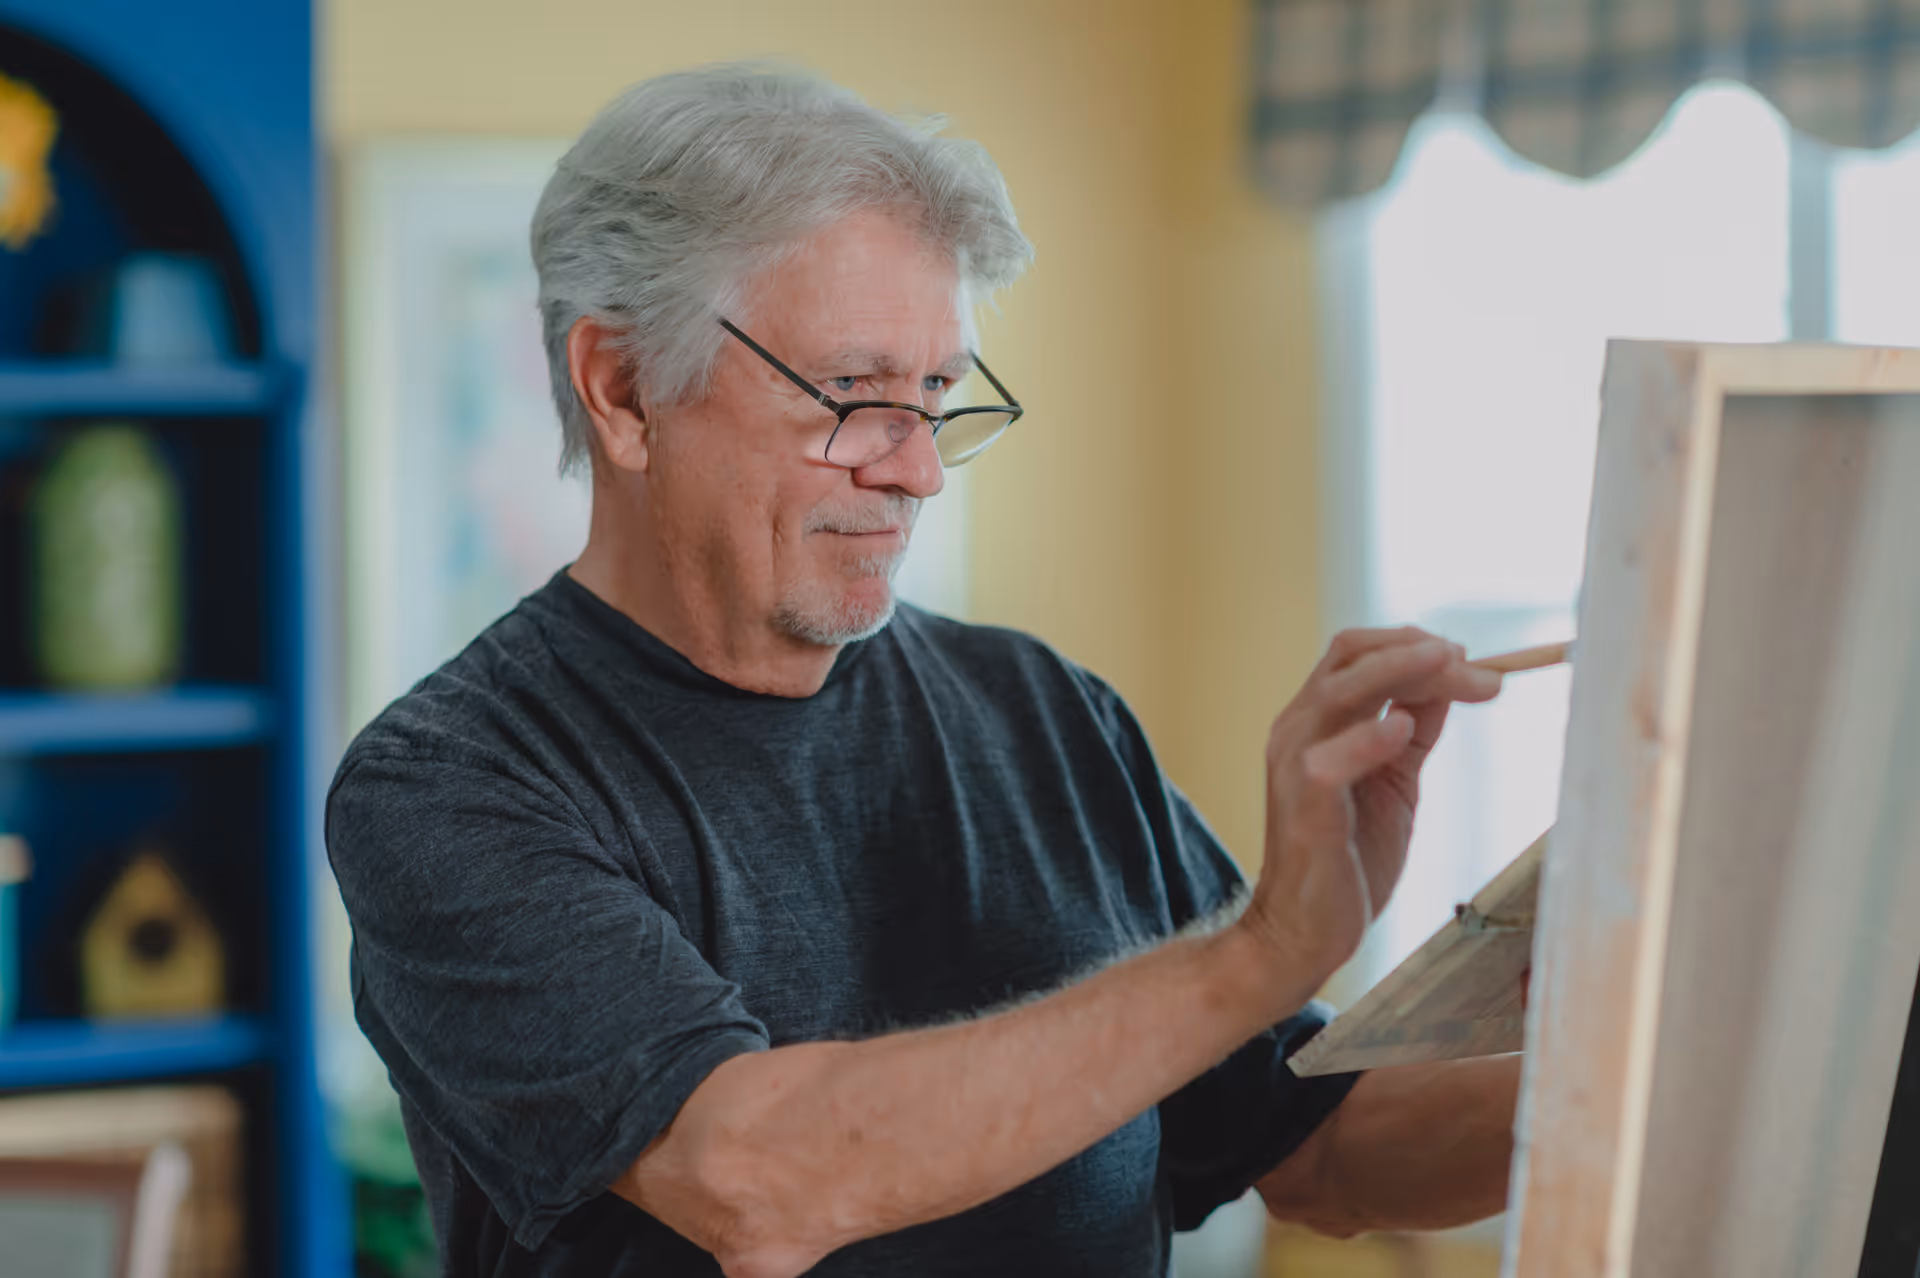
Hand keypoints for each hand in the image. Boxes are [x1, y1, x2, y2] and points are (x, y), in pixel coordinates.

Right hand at [1241, 628, 1502, 985]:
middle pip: (1350, 655)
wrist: (1306, 932)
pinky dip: (1367, 738)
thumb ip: (1414, 732)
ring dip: (1399, 670)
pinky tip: (1402, 730)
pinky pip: (1328, 760)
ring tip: (1450, 667)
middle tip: (1473, 663)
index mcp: (1317, 721)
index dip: (1416, 645)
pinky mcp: (1304, 808)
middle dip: (1416, 649)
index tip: (1473, 660)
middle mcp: (1298, 730)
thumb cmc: (1348, 858)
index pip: (1360, 653)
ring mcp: (1294, 765)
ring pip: (1340, 690)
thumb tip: (1451, 680)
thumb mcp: (1394, 781)